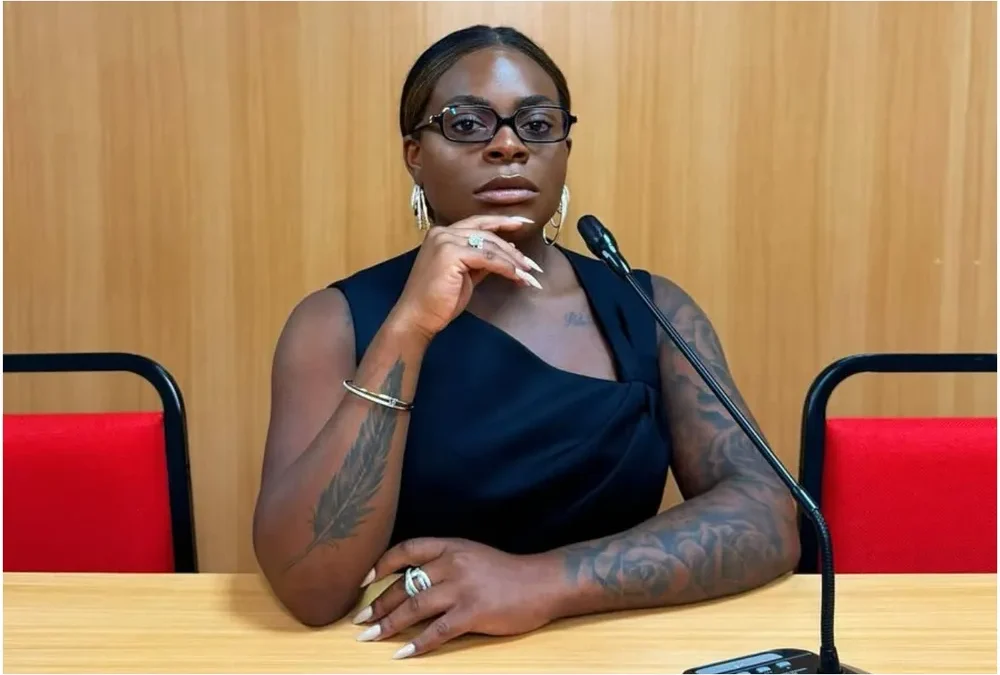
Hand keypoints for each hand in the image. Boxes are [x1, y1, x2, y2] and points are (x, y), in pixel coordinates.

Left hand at [352, 538, 558, 658]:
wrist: (542, 582)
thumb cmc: (508, 573)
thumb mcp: (473, 556)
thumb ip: (445, 563)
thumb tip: (412, 581)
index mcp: (451, 547)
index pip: (406, 550)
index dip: (381, 564)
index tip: (363, 581)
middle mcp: (453, 564)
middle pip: (404, 584)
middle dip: (378, 604)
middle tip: (361, 620)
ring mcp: (462, 588)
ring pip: (414, 608)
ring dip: (388, 625)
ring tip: (370, 638)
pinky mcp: (473, 612)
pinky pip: (437, 631)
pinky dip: (417, 644)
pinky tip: (403, 654)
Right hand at [388, 216, 543, 340]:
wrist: (418, 316)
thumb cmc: (439, 300)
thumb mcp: (465, 275)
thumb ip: (481, 261)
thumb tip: (505, 253)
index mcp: (443, 234)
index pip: (478, 223)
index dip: (502, 221)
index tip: (523, 222)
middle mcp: (442, 232)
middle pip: (487, 234)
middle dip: (512, 250)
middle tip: (531, 264)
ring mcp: (445, 241)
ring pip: (489, 245)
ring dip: (512, 260)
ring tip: (528, 273)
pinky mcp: (451, 254)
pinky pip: (487, 258)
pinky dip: (504, 267)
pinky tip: (516, 276)